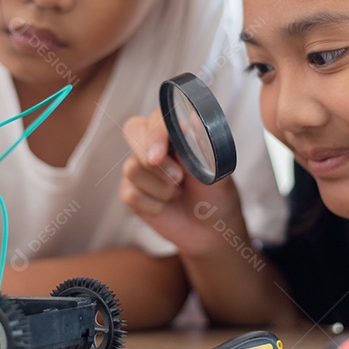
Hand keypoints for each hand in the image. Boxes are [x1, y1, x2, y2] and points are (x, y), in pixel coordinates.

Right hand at [120, 110, 243, 254]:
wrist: (211, 230)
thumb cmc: (216, 194)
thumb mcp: (217, 169)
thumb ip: (203, 146)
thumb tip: (193, 122)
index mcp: (175, 133)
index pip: (155, 119)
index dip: (156, 132)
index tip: (162, 153)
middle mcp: (153, 145)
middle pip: (132, 130)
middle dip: (147, 153)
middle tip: (175, 177)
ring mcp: (140, 169)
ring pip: (132, 168)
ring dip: (161, 188)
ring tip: (179, 193)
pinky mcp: (131, 192)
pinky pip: (130, 194)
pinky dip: (153, 204)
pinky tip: (165, 207)